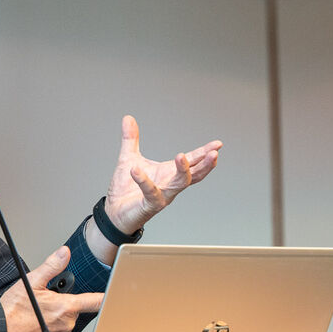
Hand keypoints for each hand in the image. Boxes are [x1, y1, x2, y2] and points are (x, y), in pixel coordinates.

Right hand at [0, 246, 103, 331]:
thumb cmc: (12, 310)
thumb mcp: (31, 282)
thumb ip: (51, 266)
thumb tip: (64, 253)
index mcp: (65, 307)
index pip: (94, 301)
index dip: (103, 296)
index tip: (111, 294)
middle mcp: (66, 325)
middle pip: (72, 311)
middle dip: (61, 306)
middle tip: (44, 303)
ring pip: (64, 324)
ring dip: (54, 319)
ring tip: (36, 317)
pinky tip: (35, 328)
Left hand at [104, 115, 220, 235]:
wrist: (114, 212)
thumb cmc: (126, 189)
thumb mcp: (129, 158)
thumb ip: (131, 139)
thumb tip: (128, 118)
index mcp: (169, 172)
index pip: (192, 161)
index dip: (205, 152)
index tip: (218, 144)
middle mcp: (170, 184)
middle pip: (194, 175)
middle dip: (204, 164)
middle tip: (213, 153)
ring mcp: (162, 195)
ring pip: (179, 184)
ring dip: (183, 171)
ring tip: (181, 156)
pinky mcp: (150, 204)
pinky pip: (151, 192)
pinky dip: (144, 181)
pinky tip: (136, 170)